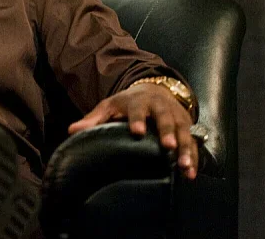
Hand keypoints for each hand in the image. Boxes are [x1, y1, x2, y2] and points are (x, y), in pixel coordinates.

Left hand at [67, 83, 197, 178]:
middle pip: (164, 119)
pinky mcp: (187, 128)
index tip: (135, 131)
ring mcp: (176, 117)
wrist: (155, 90)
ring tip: (183, 166)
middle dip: (167, 132)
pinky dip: (193, 157)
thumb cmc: (127, 103)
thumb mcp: (109, 106)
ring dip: (184, 148)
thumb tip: (71, 130)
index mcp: (139, 101)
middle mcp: (160, 108)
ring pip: (183, 132)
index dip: (136, 119)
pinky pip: (192, 143)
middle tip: (168, 146)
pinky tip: (190, 173)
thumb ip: (93, 119)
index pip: (137, 109)